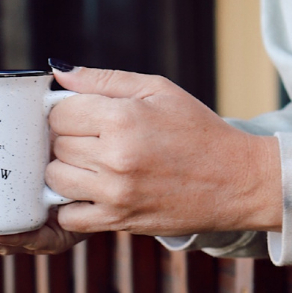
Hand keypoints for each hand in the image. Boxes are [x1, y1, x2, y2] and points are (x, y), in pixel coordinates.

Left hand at [47, 65, 282, 236]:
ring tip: (91, 165)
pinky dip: (71, 206)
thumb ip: (104, 79)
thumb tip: (58, 71)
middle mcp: (115, 157)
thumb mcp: (157, 90)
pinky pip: (69, 217)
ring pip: (55, 179)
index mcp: (122, 118)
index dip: (66, 113)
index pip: (59, 114)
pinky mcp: (119, 221)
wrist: (236, 180)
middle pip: (56, 145)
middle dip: (68, 140)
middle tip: (93, 140)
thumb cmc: (198, 130)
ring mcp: (115, 192)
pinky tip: (90, 192)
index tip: (83, 117)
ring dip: (66, 171)